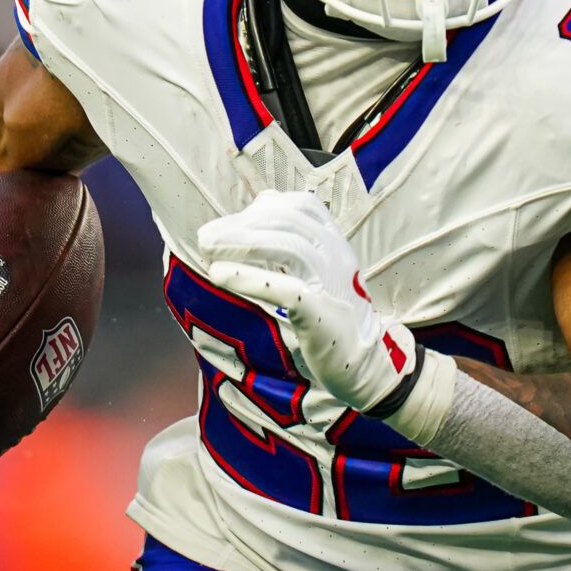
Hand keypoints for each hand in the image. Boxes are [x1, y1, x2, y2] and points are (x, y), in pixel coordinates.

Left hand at [198, 191, 420, 416]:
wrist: (365, 364)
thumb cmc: (334, 316)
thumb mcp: (321, 274)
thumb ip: (297, 247)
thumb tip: (257, 218)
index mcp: (336, 244)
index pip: (301, 206)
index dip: (263, 209)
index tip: (230, 224)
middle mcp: (337, 256)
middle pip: (288, 222)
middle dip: (241, 225)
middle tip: (205, 238)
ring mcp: (331, 283)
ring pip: (287, 247)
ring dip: (240, 243)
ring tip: (206, 250)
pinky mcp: (321, 313)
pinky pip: (284, 287)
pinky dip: (248, 277)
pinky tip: (219, 275)